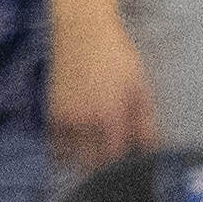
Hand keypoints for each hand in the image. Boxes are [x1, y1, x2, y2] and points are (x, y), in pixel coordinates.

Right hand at [60, 20, 155, 161]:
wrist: (82, 33)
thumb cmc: (118, 57)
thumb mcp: (140, 87)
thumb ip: (145, 121)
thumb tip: (152, 149)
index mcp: (109, 116)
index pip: (113, 158)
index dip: (122, 166)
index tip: (130, 166)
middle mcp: (82, 121)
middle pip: (90, 162)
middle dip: (103, 168)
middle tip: (114, 164)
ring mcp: (63, 118)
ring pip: (70, 157)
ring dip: (83, 161)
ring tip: (97, 156)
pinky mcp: (50, 112)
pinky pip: (56, 144)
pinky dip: (65, 151)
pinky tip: (78, 148)